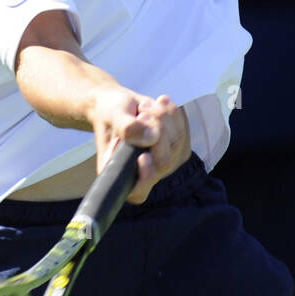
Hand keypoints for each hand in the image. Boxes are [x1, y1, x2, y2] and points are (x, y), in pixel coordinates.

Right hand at [91, 89, 190, 204]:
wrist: (119, 104)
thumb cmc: (110, 112)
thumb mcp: (112, 114)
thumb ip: (127, 127)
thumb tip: (151, 138)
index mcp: (119, 172)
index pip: (138, 191)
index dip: (146, 177)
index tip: (143, 156)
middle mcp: (142, 173)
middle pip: (164, 162)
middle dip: (157, 131)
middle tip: (141, 113)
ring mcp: (162, 162)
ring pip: (177, 144)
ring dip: (163, 118)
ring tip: (145, 106)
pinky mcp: (175, 148)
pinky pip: (184, 131)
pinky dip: (173, 115)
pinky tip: (159, 104)